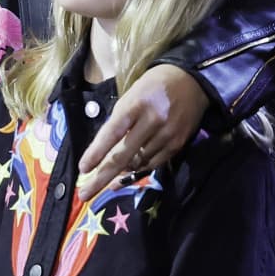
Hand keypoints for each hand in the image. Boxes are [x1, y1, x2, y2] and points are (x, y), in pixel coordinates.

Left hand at [77, 65, 207, 200]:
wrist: (191, 81)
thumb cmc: (152, 87)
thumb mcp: (131, 96)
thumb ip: (119, 122)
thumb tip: (105, 151)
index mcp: (135, 105)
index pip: (111, 133)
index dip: (96, 152)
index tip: (82, 169)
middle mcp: (152, 121)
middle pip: (123, 156)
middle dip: (101, 177)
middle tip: (85, 194)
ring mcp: (167, 134)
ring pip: (138, 163)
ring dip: (121, 172)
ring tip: (107, 178)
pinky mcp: (178, 144)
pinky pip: (154, 164)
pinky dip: (139, 169)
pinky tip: (128, 172)